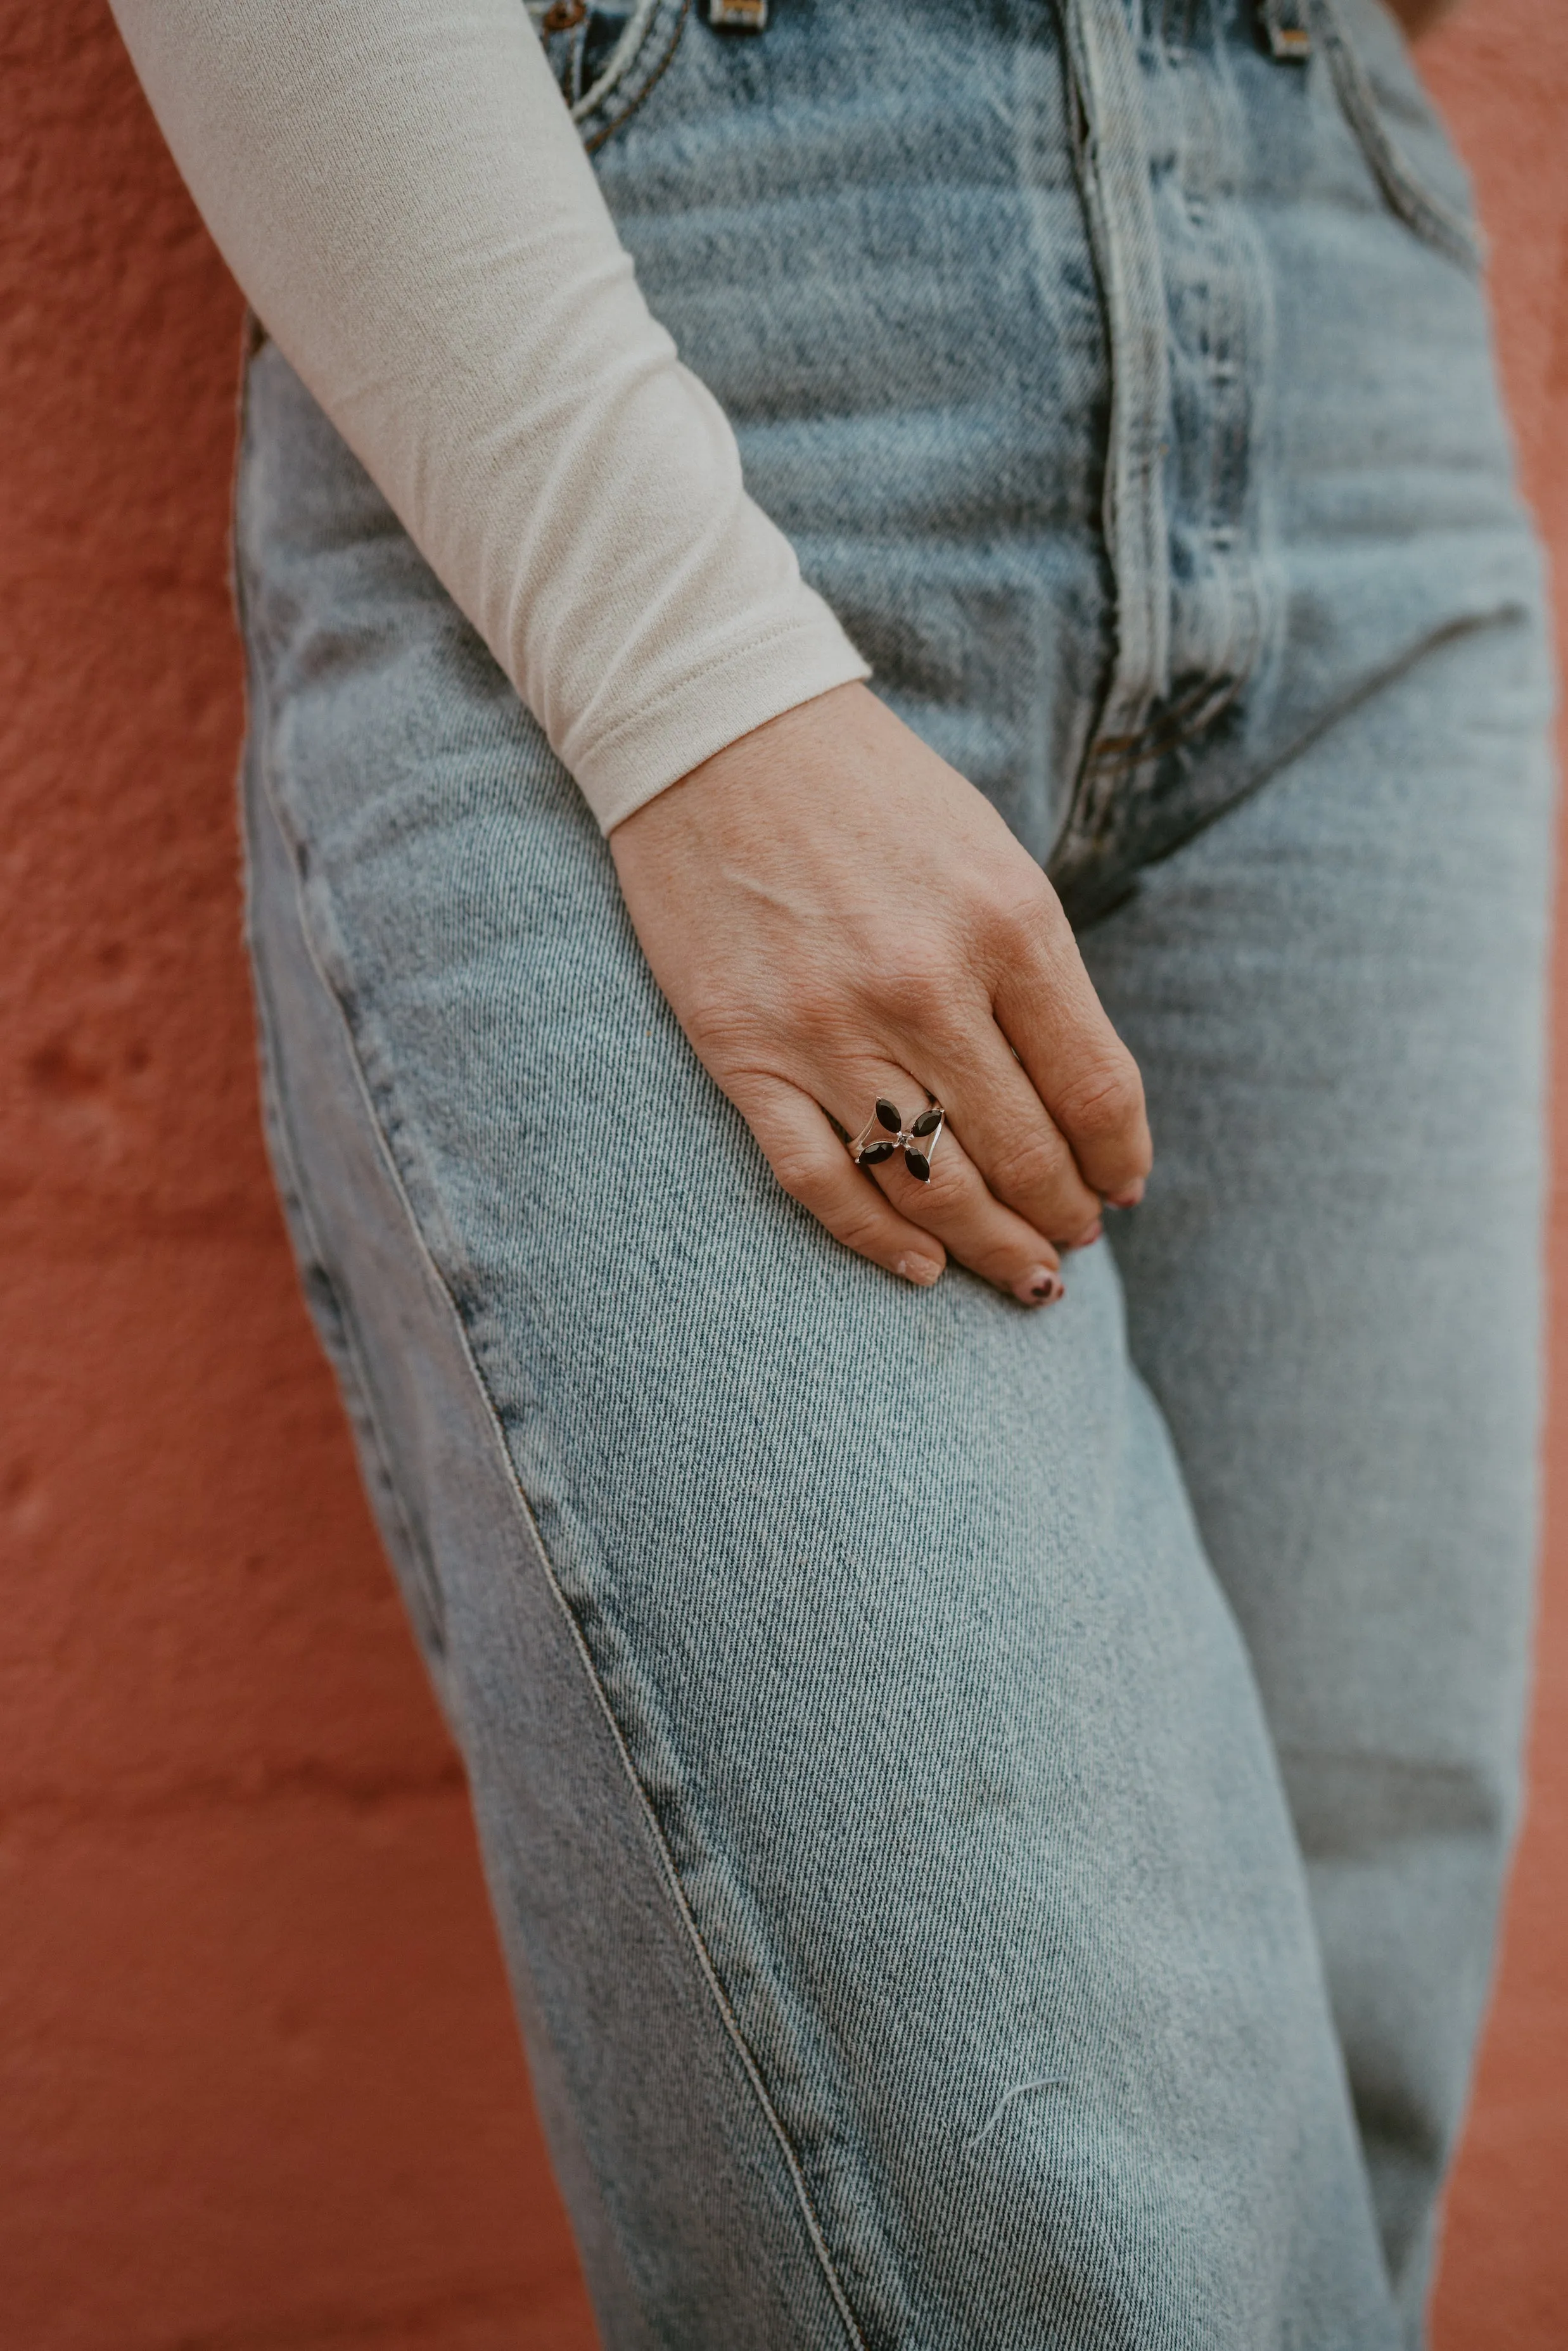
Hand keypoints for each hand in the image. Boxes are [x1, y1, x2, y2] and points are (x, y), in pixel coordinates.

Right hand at [610, 683, 1150, 1303]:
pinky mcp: (747, 1054)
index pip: (1095, 1090)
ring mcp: (831, 1029)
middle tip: (1073, 1244)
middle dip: (1063, 1216)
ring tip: (1021, 1273)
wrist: (716, 735)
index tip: (1122, 1191)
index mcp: (1008, 925)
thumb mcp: (991, 858)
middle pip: (1024, 1153)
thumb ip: (1039, 975)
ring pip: (933, 1187)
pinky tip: (921, 1265)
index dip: (1119, 1159)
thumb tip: (1084, 1106)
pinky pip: (824, 1183)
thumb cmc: (871, 794)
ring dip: (990, 1247)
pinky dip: (880, 1241)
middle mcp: (928, 987)